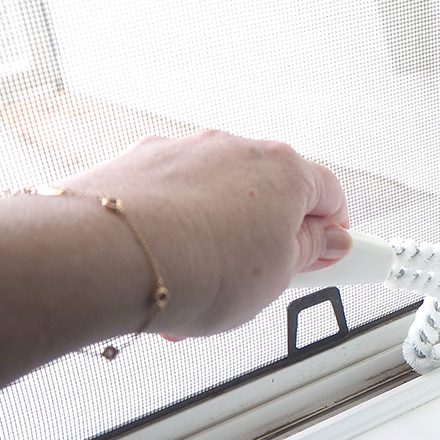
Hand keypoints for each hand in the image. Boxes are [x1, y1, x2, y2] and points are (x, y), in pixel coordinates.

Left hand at [61, 130, 350, 338]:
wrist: (104, 259)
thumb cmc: (195, 264)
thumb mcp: (278, 277)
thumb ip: (308, 254)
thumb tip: (323, 243)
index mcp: (284, 168)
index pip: (329, 194)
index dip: (335, 233)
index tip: (334, 256)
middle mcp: (233, 149)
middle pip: (270, 195)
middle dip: (270, 239)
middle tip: (268, 281)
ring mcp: (181, 154)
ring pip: (217, 202)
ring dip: (220, 242)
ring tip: (205, 291)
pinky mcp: (136, 168)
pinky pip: (172, 204)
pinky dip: (177, 235)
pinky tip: (167, 276)